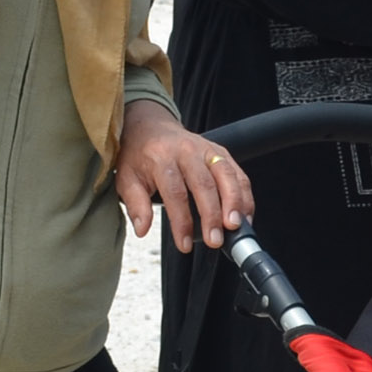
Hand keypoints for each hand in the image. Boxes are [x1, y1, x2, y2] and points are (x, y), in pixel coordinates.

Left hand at [112, 101, 252, 250]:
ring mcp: (207, 150)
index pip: (175, 192)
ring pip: (227, 176)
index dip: (182, 221)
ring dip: (235, 203)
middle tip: (214, 239)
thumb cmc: (139, 155)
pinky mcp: (221, 152)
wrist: (150, 127)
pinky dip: (245, 196)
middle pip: (204, 185)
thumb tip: (143, 229)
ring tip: (235, 226)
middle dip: (212, 215)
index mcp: (161, 157)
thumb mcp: (127, 178)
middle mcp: (187, 151)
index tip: (184, 244)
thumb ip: (135, 204)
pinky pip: (238, 174)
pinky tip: (245, 216)